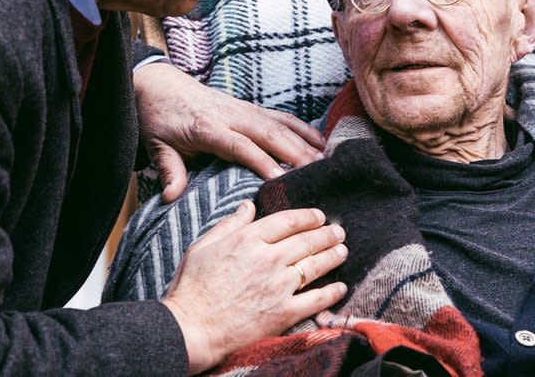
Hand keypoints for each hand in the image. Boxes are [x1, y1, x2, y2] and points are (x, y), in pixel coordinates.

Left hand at [134, 62, 325, 200]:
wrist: (159, 84)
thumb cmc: (159, 118)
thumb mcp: (157, 145)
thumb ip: (168, 170)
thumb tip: (171, 197)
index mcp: (207, 127)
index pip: (239, 146)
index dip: (261, 161)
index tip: (281, 179)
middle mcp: (230, 115)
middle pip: (268, 133)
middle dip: (295, 153)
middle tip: (318, 174)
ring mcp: (243, 109)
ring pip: (279, 124)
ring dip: (304, 142)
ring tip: (326, 162)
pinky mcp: (249, 107)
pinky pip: (281, 117)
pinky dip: (302, 128)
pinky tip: (320, 141)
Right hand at [163, 202, 347, 373]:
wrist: (191, 328)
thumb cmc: (192, 288)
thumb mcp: (203, 246)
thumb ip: (229, 224)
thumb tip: (248, 205)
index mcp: (248, 239)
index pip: (288, 221)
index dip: (307, 217)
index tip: (318, 216)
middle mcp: (268, 259)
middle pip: (306, 241)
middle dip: (327, 234)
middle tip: (339, 231)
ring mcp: (278, 286)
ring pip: (315, 265)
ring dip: (333, 256)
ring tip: (343, 251)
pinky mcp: (283, 313)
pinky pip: (315, 300)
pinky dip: (331, 292)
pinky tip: (340, 287)